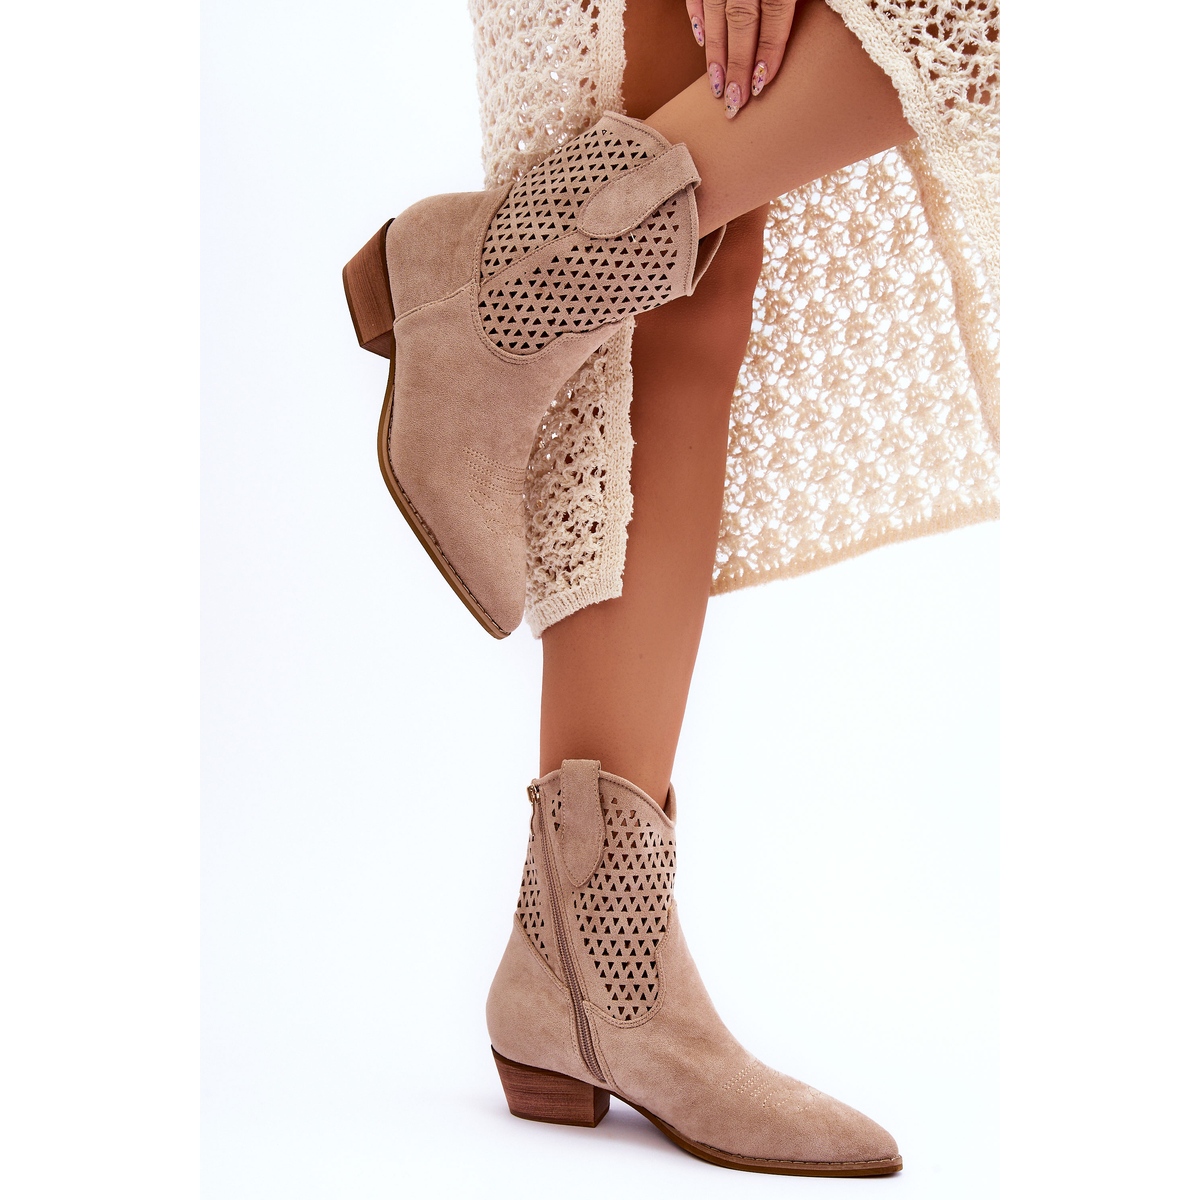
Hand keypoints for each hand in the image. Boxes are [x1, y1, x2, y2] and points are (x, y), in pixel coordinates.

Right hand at [685, 0, 798, 117]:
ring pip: (715, 14)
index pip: (774, 14)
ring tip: (716, 85)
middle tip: (735, 100)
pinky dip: (696, 16)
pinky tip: (701, 40)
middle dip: (737, 65)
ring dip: (715, 52)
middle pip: (741, 22)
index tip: (760, 85)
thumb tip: (811, 23)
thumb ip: (800, 0)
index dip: (769, 50)